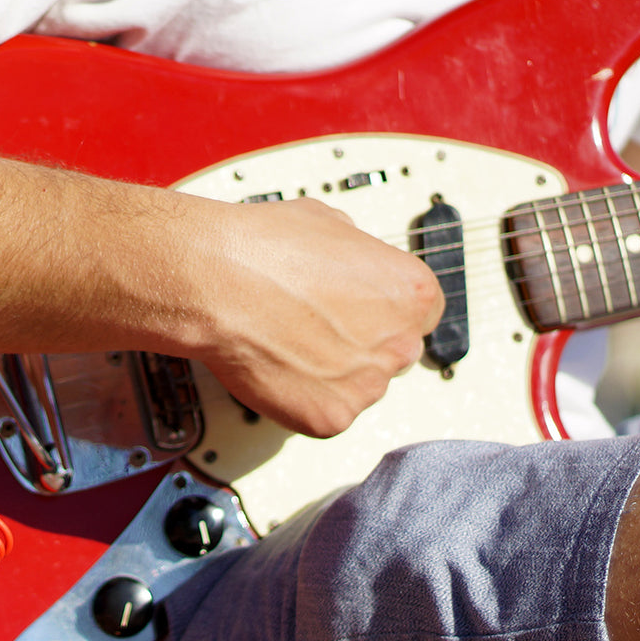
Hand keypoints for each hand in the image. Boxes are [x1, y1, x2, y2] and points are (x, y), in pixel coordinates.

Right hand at [189, 196, 444, 437]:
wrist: (216, 283)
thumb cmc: (264, 249)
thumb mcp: (329, 223)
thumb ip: (358, 255)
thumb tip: (350, 262)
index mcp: (412, 292)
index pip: (423, 315)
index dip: (386, 314)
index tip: (363, 314)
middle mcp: (400, 342)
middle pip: (392, 355)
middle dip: (359, 347)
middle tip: (317, 331)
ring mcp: (366, 385)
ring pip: (356, 388)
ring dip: (330, 375)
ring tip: (287, 346)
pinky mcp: (330, 417)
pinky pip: (322, 413)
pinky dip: (300, 399)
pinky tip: (275, 369)